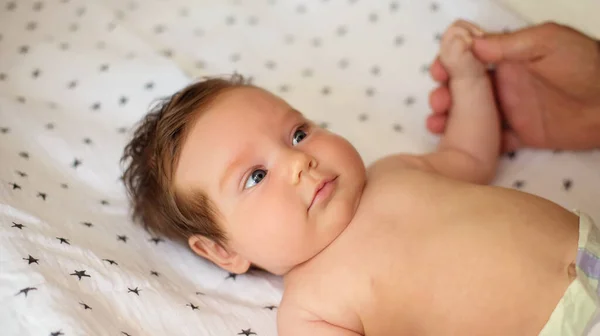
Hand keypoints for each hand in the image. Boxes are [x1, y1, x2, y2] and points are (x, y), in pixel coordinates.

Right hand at [427, 22, 599, 150]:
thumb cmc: (586, 66)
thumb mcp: (547, 43)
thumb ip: (508, 45)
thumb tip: (469, 44)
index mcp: (509, 59)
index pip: (470, 58)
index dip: (450, 64)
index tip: (436, 72)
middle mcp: (506, 84)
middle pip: (465, 88)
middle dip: (444, 93)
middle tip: (437, 102)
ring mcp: (512, 110)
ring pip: (471, 115)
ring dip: (451, 118)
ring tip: (437, 124)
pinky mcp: (521, 134)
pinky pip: (491, 139)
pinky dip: (471, 141)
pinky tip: (456, 143)